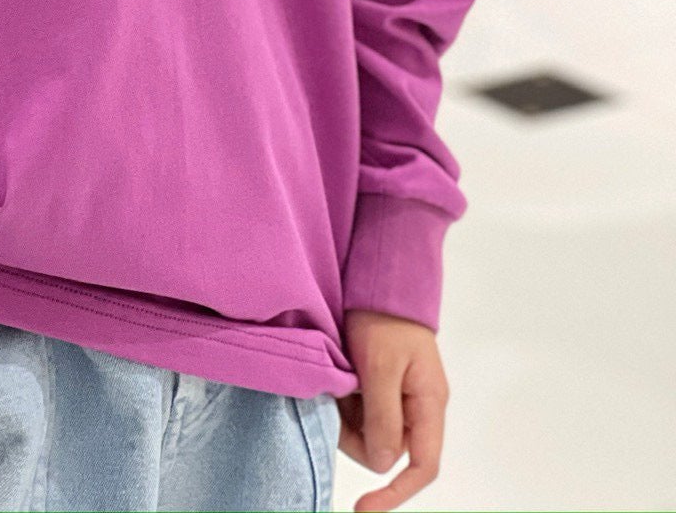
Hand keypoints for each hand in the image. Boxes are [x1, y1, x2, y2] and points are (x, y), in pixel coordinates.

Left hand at [336, 308, 447, 509]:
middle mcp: (418, 405)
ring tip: (338, 384)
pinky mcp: (381, 385)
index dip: (395, 493)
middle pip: (389, 450)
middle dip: (358, 439)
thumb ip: (383, 418)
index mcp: (429, 403)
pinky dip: (347, 403)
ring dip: (349, 418)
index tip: (363, 508)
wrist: (379, 276)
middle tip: (336, 406)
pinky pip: (363, 411)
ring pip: (372, 432)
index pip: (423, 466)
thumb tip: (382, 465)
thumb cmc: (385, 317)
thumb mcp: (380, 367)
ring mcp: (400, 395)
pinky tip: (338, 381)